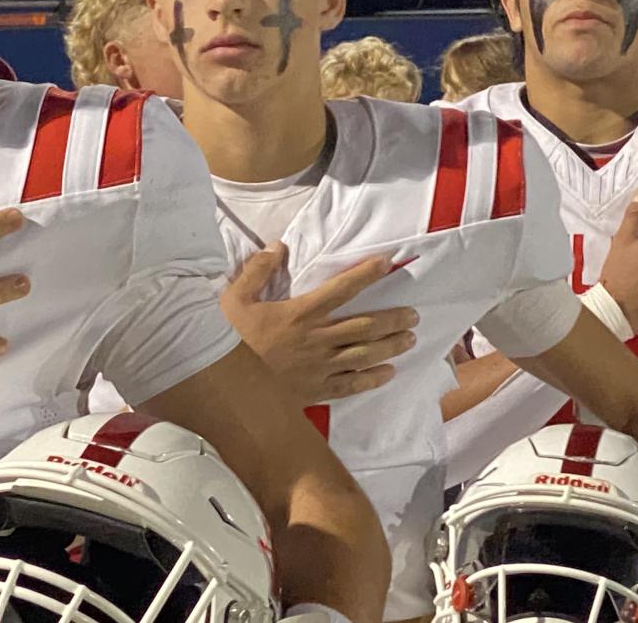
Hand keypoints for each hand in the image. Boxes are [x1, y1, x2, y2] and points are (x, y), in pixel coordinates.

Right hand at [221, 244, 417, 404]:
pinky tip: (388, 373)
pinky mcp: (316, 390)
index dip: (366, 275)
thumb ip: (257, 270)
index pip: (341, 289)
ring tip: (410, 339)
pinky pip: (351, 384)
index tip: (387, 264)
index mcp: (300, 313)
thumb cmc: (229, 339)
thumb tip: (278, 246)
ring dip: (390, 346)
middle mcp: (317, 339)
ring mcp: (319, 367)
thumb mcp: (234, 298)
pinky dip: (372, 379)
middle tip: (414, 315)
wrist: (224, 385)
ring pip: (364, 354)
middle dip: (392, 319)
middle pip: (364, 326)